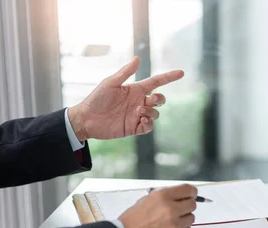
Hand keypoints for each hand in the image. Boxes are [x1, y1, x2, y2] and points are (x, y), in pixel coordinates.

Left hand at [68, 56, 183, 140]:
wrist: (86, 119)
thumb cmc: (96, 99)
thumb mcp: (110, 83)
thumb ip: (125, 73)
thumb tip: (138, 58)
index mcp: (135, 89)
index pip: (156, 82)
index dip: (169, 77)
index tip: (181, 73)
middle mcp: (138, 102)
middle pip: (160, 99)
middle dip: (161, 99)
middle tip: (151, 99)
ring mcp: (137, 115)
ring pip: (155, 114)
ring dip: (151, 111)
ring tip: (139, 111)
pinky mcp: (134, 128)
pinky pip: (148, 127)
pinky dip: (148, 123)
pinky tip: (141, 120)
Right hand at [119, 184, 197, 227]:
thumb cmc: (131, 222)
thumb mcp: (145, 200)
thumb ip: (163, 197)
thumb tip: (178, 196)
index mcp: (162, 196)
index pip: (188, 189)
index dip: (191, 193)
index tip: (192, 195)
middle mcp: (170, 209)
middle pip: (192, 205)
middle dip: (186, 207)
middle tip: (179, 210)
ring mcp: (175, 224)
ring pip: (191, 219)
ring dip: (183, 219)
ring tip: (170, 223)